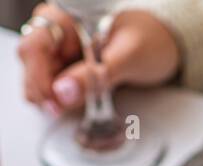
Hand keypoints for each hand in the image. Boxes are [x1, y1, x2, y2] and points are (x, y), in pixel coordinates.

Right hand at [19, 5, 179, 114]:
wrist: (168, 43)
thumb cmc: (152, 39)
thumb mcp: (126, 57)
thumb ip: (96, 76)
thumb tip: (63, 93)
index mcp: (67, 16)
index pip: (34, 47)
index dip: (38, 78)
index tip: (54, 104)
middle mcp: (60, 32)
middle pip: (33, 66)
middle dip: (46, 92)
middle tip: (64, 111)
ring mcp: (65, 51)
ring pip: (43, 80)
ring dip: (56, 100)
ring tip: (81, 106)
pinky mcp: (72, 68)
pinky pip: (59, 88)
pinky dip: (67, 101)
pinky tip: (82, 105)